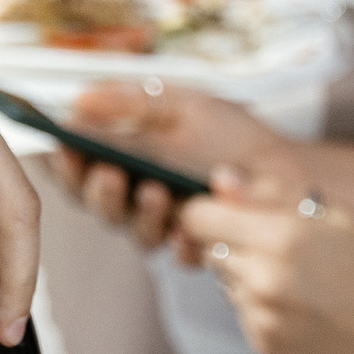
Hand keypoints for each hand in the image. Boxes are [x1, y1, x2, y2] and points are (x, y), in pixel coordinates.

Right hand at [52, 79, 307, 250]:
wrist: (289, 168)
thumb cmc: (233, 135)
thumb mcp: (181, 106)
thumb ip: (132, 103)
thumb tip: (80, 100)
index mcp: (127, 160)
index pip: (80, 167)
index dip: (65, 162)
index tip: (64, 145)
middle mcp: (139, 197)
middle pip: (98, 205)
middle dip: (97, 190)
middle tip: (107, 172)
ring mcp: (168, 225)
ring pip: (135, 231)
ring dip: (138, 213)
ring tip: (154, 191)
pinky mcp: (199, 247)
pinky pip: (180, 254)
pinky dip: (183, 242)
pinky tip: (189, 230)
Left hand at [178, 171, 353, 353]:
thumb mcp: (335, 216)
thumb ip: (270, 193)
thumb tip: (219, 180)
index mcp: (280, 236)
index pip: (197, 217)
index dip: (210, 211)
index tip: (228, 213)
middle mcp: (263, 278)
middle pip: (208, 248)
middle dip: (233, 243)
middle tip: (283, 249)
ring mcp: (261, 317)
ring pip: (225, 281)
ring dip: (247, 276)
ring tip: (301, 281)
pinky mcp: (265, 345)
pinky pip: (242, 313)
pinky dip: (262, 308)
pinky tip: (303, 308)